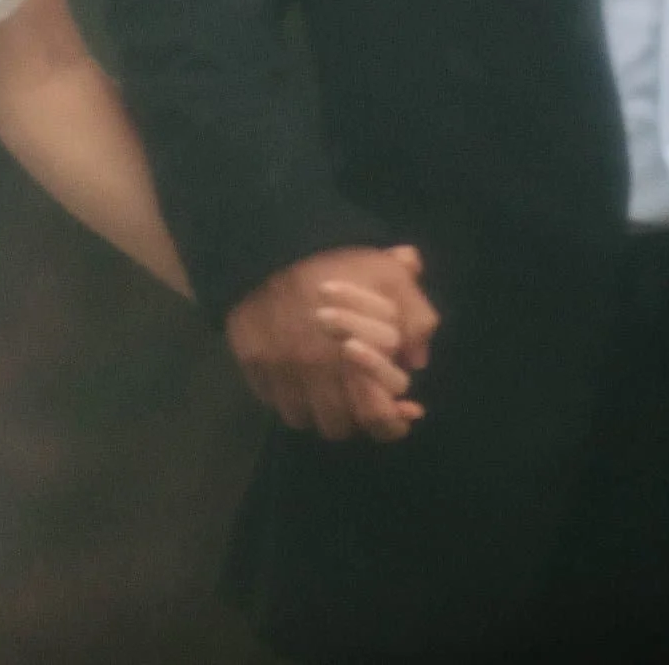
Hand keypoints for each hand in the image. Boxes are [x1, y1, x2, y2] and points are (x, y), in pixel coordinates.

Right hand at [225, 245, 437, 442]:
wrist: (274, 241)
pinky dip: (286, 395)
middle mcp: (313, 373)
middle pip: (338, 427)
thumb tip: (417, 360)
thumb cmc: (338, 263)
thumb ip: (416, 319)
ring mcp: (278, 370)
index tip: (402, 413)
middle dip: (354, 417)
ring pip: (301, 419)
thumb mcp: (390, 278)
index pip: (377, 419)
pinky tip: (297, 376)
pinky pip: (270, 399)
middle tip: (360, 399)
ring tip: (327, 391)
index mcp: (352, 357)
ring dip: (317, 410)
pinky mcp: (251, 362)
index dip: (393, 424)